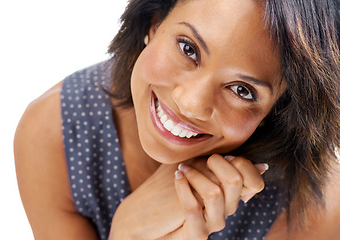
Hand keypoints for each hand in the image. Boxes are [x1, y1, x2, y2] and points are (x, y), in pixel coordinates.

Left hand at [110, 155, 267, 239]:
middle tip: (200, 160)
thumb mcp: (194, 171)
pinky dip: (183, 187)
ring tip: (181, 170)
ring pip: (214, 193)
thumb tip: (260, 164)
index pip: (255, 183)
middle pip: (237, 181)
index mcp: (230, 195)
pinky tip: (176, 178)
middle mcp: (226, 211)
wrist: (141, 219)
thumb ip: (217, 165)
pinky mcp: (197, 235)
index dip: (242, 164)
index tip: (222, 156)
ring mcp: (212, 224)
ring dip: (194, 174)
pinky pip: (194, 208)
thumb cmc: (166, 191)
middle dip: (216, 162)